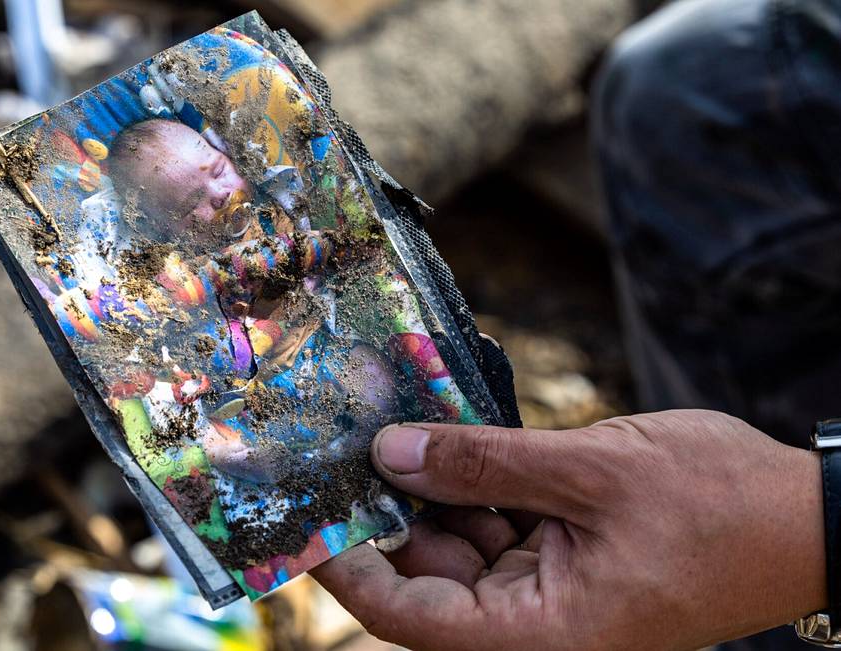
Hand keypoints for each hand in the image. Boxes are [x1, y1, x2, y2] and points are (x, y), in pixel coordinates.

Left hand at [311, 410, 825, 649]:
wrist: (808, 514)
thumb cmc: (721, 506)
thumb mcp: (594, 472)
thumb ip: (486, 464)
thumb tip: (391, 454)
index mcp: (543, 634)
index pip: (411, 618)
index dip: (349, 571)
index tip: (302, 521)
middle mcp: (538, 623)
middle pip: (428, 575)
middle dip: (387, 511)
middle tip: (342, 445)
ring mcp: (551, 589)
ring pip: (459, 543)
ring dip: (430, 489)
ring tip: (391, 427)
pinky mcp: (565, 555)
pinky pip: (498, 523)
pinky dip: (474, 483)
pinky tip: (448, 437)